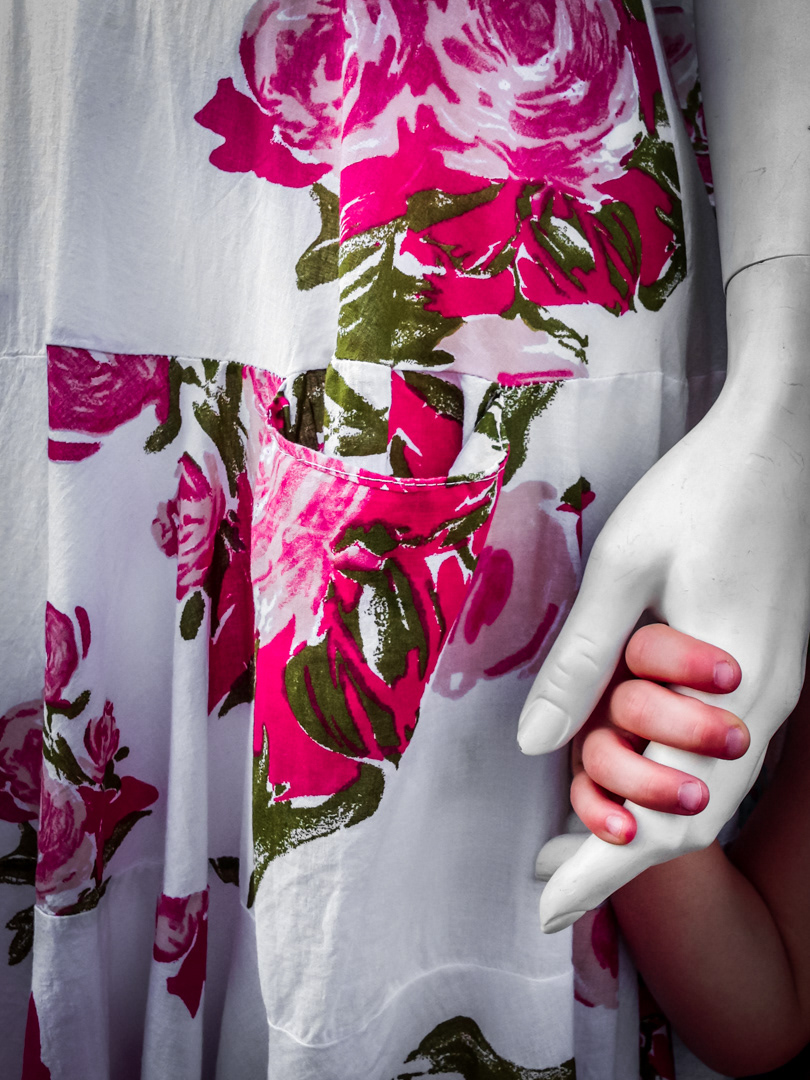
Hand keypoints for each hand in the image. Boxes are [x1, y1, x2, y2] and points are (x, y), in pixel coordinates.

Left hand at [518, 344, 809, 931]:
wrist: (785, 439)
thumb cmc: (702, 494)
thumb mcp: (624, 573)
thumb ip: (580, 662)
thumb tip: (536, 747)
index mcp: (730, 694)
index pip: (667, 824)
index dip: (602, 872)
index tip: (548, 906)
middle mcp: (760, 708)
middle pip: (691, 820)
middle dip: (612, 854)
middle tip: (543, 873)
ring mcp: (771, 689)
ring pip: (706, 788)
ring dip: (636, 813)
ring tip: (570, 832)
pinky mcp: (766, 665)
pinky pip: (715, 750)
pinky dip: (662, 772)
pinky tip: (623, 762)